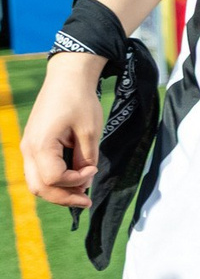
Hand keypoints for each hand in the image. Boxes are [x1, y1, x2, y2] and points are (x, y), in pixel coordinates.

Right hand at [23, 51, 106, 208]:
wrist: (67, 79)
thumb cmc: (80, 101)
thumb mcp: (89, 132)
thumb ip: (86, 159)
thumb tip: (84, 182)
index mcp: (40, 145)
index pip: (54, 179)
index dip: (75, 181)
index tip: (93, 169)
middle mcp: (28, 149)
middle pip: (40, 187)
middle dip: (64, 197)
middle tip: (87, 200)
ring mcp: (28, 148)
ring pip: (36, 182)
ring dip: (58, 191)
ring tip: (81, 193)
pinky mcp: (33, 145)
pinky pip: (38, 171)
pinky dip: (54, 180)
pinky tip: (73, 179)